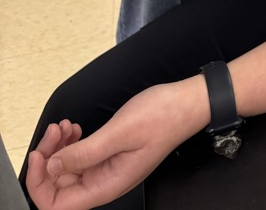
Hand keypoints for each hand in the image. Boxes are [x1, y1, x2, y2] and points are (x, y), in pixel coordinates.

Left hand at [26, 81, 204, 209]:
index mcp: (107, 185)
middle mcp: (105, 182)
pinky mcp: (110, 155)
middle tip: (55, 131)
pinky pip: (81, 157)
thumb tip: (51, 168)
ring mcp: (107, 169)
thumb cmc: (162, 117)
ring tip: (66, 126)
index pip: (58, 205)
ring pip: (68, 170)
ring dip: (60, 149)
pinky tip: (76, 128)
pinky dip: (72, 143)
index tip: (40, 156)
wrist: (186, 104)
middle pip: (60, 187)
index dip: (41, 185)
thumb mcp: (119, 132)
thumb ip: (84, 153)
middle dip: (49, 160)